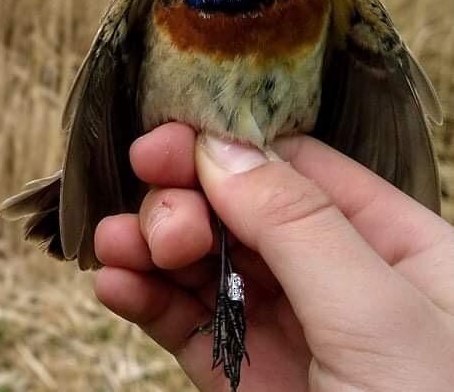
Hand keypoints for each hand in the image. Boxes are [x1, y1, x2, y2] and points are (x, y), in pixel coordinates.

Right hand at [94, 123, 453, 391]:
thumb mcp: (382, 318)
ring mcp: (287, 333)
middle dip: (185, 204)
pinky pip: (188, 325)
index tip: (161, 143)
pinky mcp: (244, 382)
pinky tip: (114, 285)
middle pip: (239, 209)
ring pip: (205, 263)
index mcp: (396, 247)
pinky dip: (145, 299)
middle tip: (158, 228)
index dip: (224, 148)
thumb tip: (217, 144)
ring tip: (116, 249)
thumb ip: (299, 224)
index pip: (296, 168)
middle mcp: (336, 280)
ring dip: (150, 247)